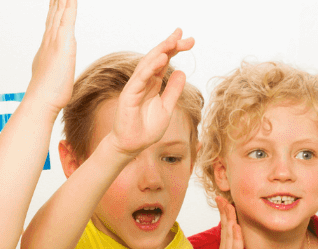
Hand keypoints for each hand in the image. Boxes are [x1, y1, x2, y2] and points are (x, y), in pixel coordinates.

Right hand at [25, 0, 77, 114]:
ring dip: (62, 0)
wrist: (42, 99)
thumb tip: (55, 68)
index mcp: (48, 47)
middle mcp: (49, 40)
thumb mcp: (52, 76)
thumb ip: (54, 68)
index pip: (52, 23)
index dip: (54, 10)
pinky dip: (70, 6)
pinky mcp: (64, 43)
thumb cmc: (48, 94)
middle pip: (54, 14)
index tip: (55, 0)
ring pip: (60, 13)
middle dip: (57, 0)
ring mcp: (55, 40)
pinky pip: (68, 19)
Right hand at [108, 29, 194, 156]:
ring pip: (147, 65)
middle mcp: (143, 82)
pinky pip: (140, 79)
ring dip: (160, 51)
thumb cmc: (147, 129)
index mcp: (152, 84)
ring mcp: (135, 87)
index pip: (163, 62)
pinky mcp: (129, 96)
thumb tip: (182, 72)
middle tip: (182, 34)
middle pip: (156, 58)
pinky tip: (161, 59)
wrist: (132, 146)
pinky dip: (150, 68)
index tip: (188, 40)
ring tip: (173, 41)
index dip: (174, 49)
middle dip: (169, 45)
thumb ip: (173, 90)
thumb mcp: (166, 107)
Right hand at [213, 195, 245, 248]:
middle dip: (224, 212)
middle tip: (221, 197)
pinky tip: (235, 225)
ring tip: (228, 204)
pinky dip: (235, 237)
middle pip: (225, 229)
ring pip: (229, 235)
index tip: (223, 202)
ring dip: (229, 219)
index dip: (224, 215)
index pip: (225, 230)